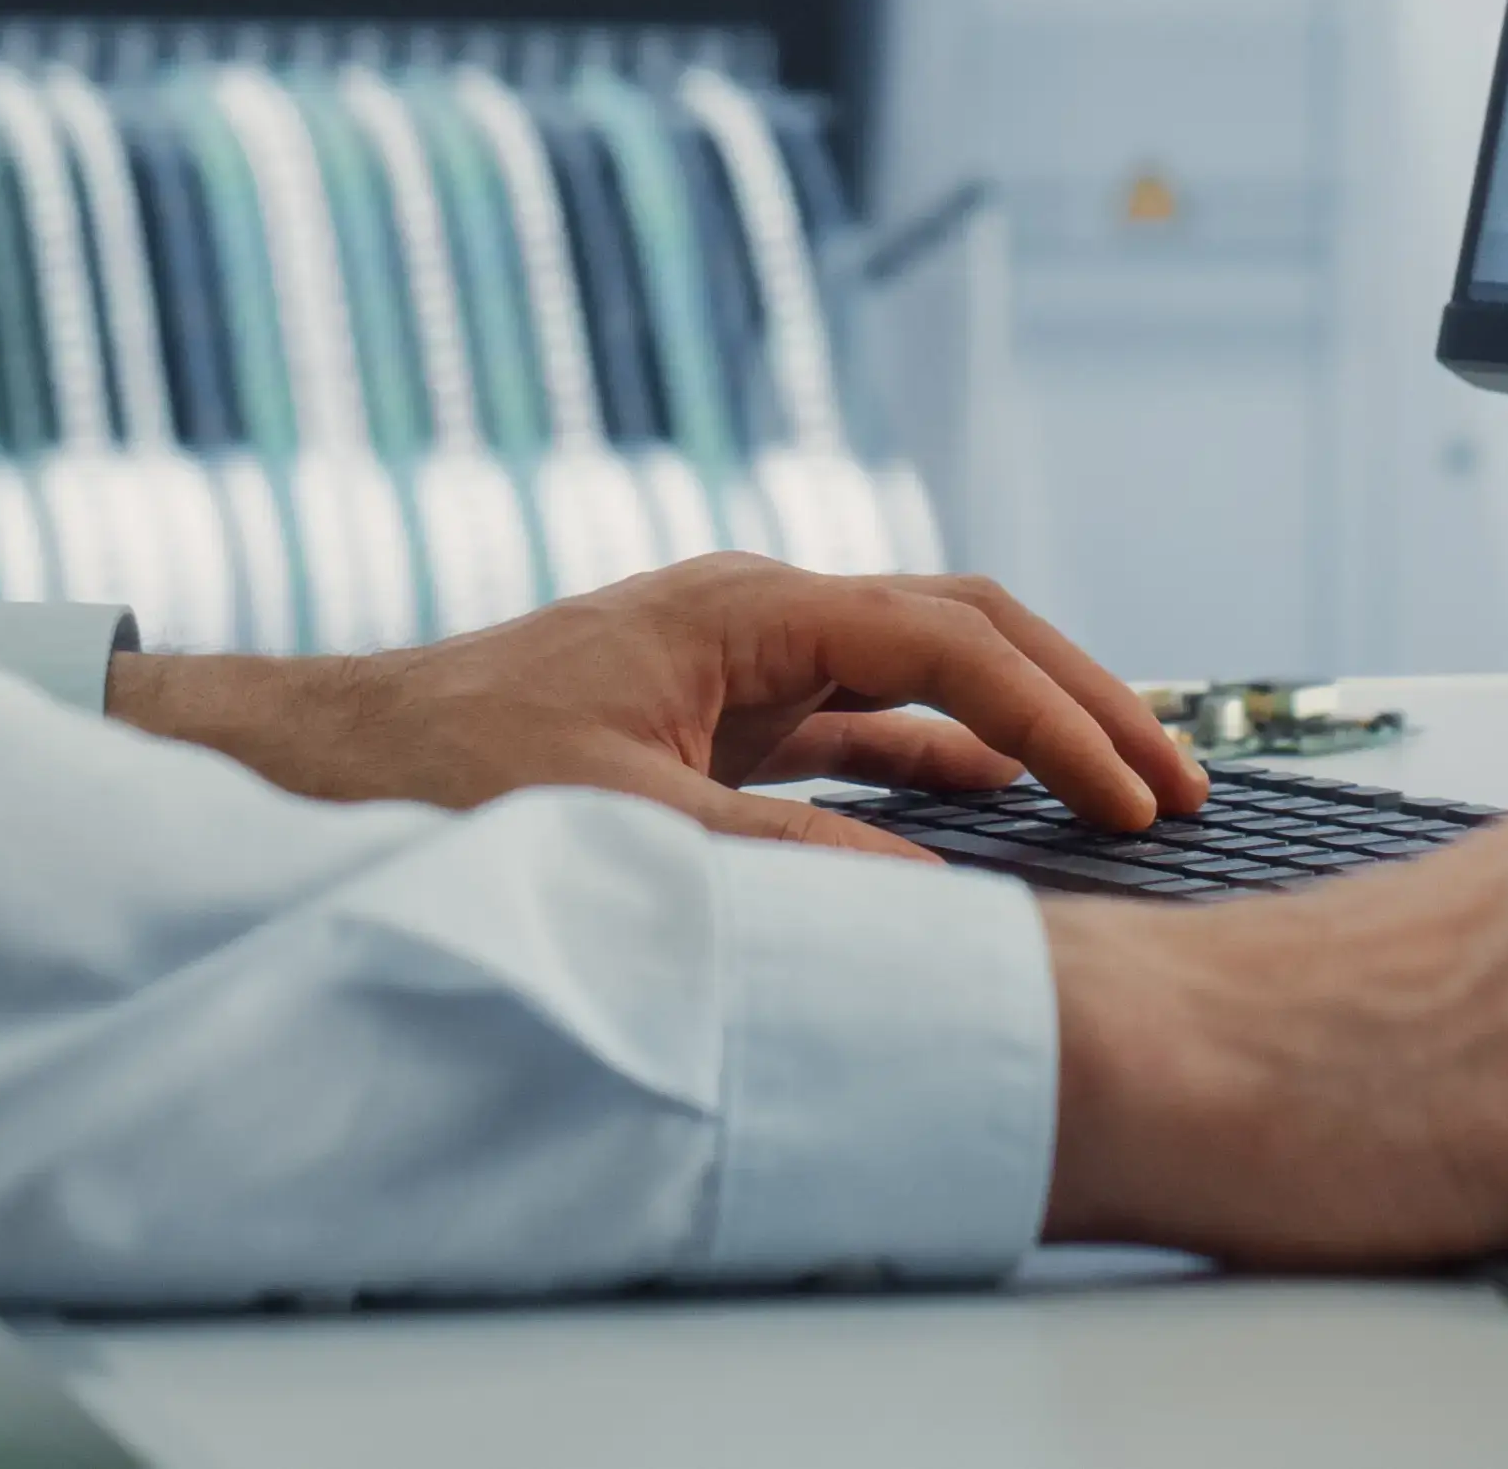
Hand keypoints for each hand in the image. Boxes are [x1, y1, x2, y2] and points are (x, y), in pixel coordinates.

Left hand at [109, 557, 1211, 858]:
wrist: (328, 764)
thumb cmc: (447, 777)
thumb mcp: (625, 829)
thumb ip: (785, 864)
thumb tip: (933, 897)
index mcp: (742, 610)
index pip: (946, 641)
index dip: (1055, 715)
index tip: (1132, 795)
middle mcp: (755, 617)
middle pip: (963, 631)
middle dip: (1079, 699)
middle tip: (1180, 782)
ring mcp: (739, 664)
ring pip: (926, 676)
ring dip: (1026, 730)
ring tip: (1127, 796)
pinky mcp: (717, 720)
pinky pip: (865, 727)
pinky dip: (945, 762)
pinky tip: (1002, 809)